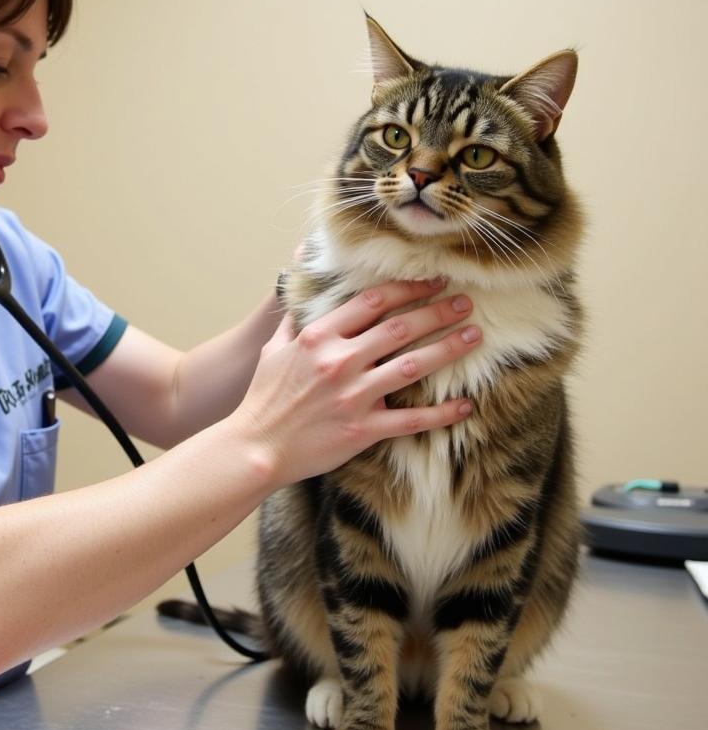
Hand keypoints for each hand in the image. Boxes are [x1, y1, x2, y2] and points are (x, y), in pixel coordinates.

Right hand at [235, 279, 480, 486]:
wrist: (256, 447)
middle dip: (438, 312)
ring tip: (474, 337)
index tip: (432, 282)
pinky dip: (442, 413)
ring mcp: (353, 396)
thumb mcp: (274, 349)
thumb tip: (300, 288)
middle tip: (465, 303)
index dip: (407, 288)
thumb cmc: (263, 398)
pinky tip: (466, 406)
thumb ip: (295, 319)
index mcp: (319, 337)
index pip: (372, 302)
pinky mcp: (363, 430)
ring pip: (413, 366)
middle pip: (400, 327)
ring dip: (448, 349)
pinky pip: (412, 420)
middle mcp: (340, 361)